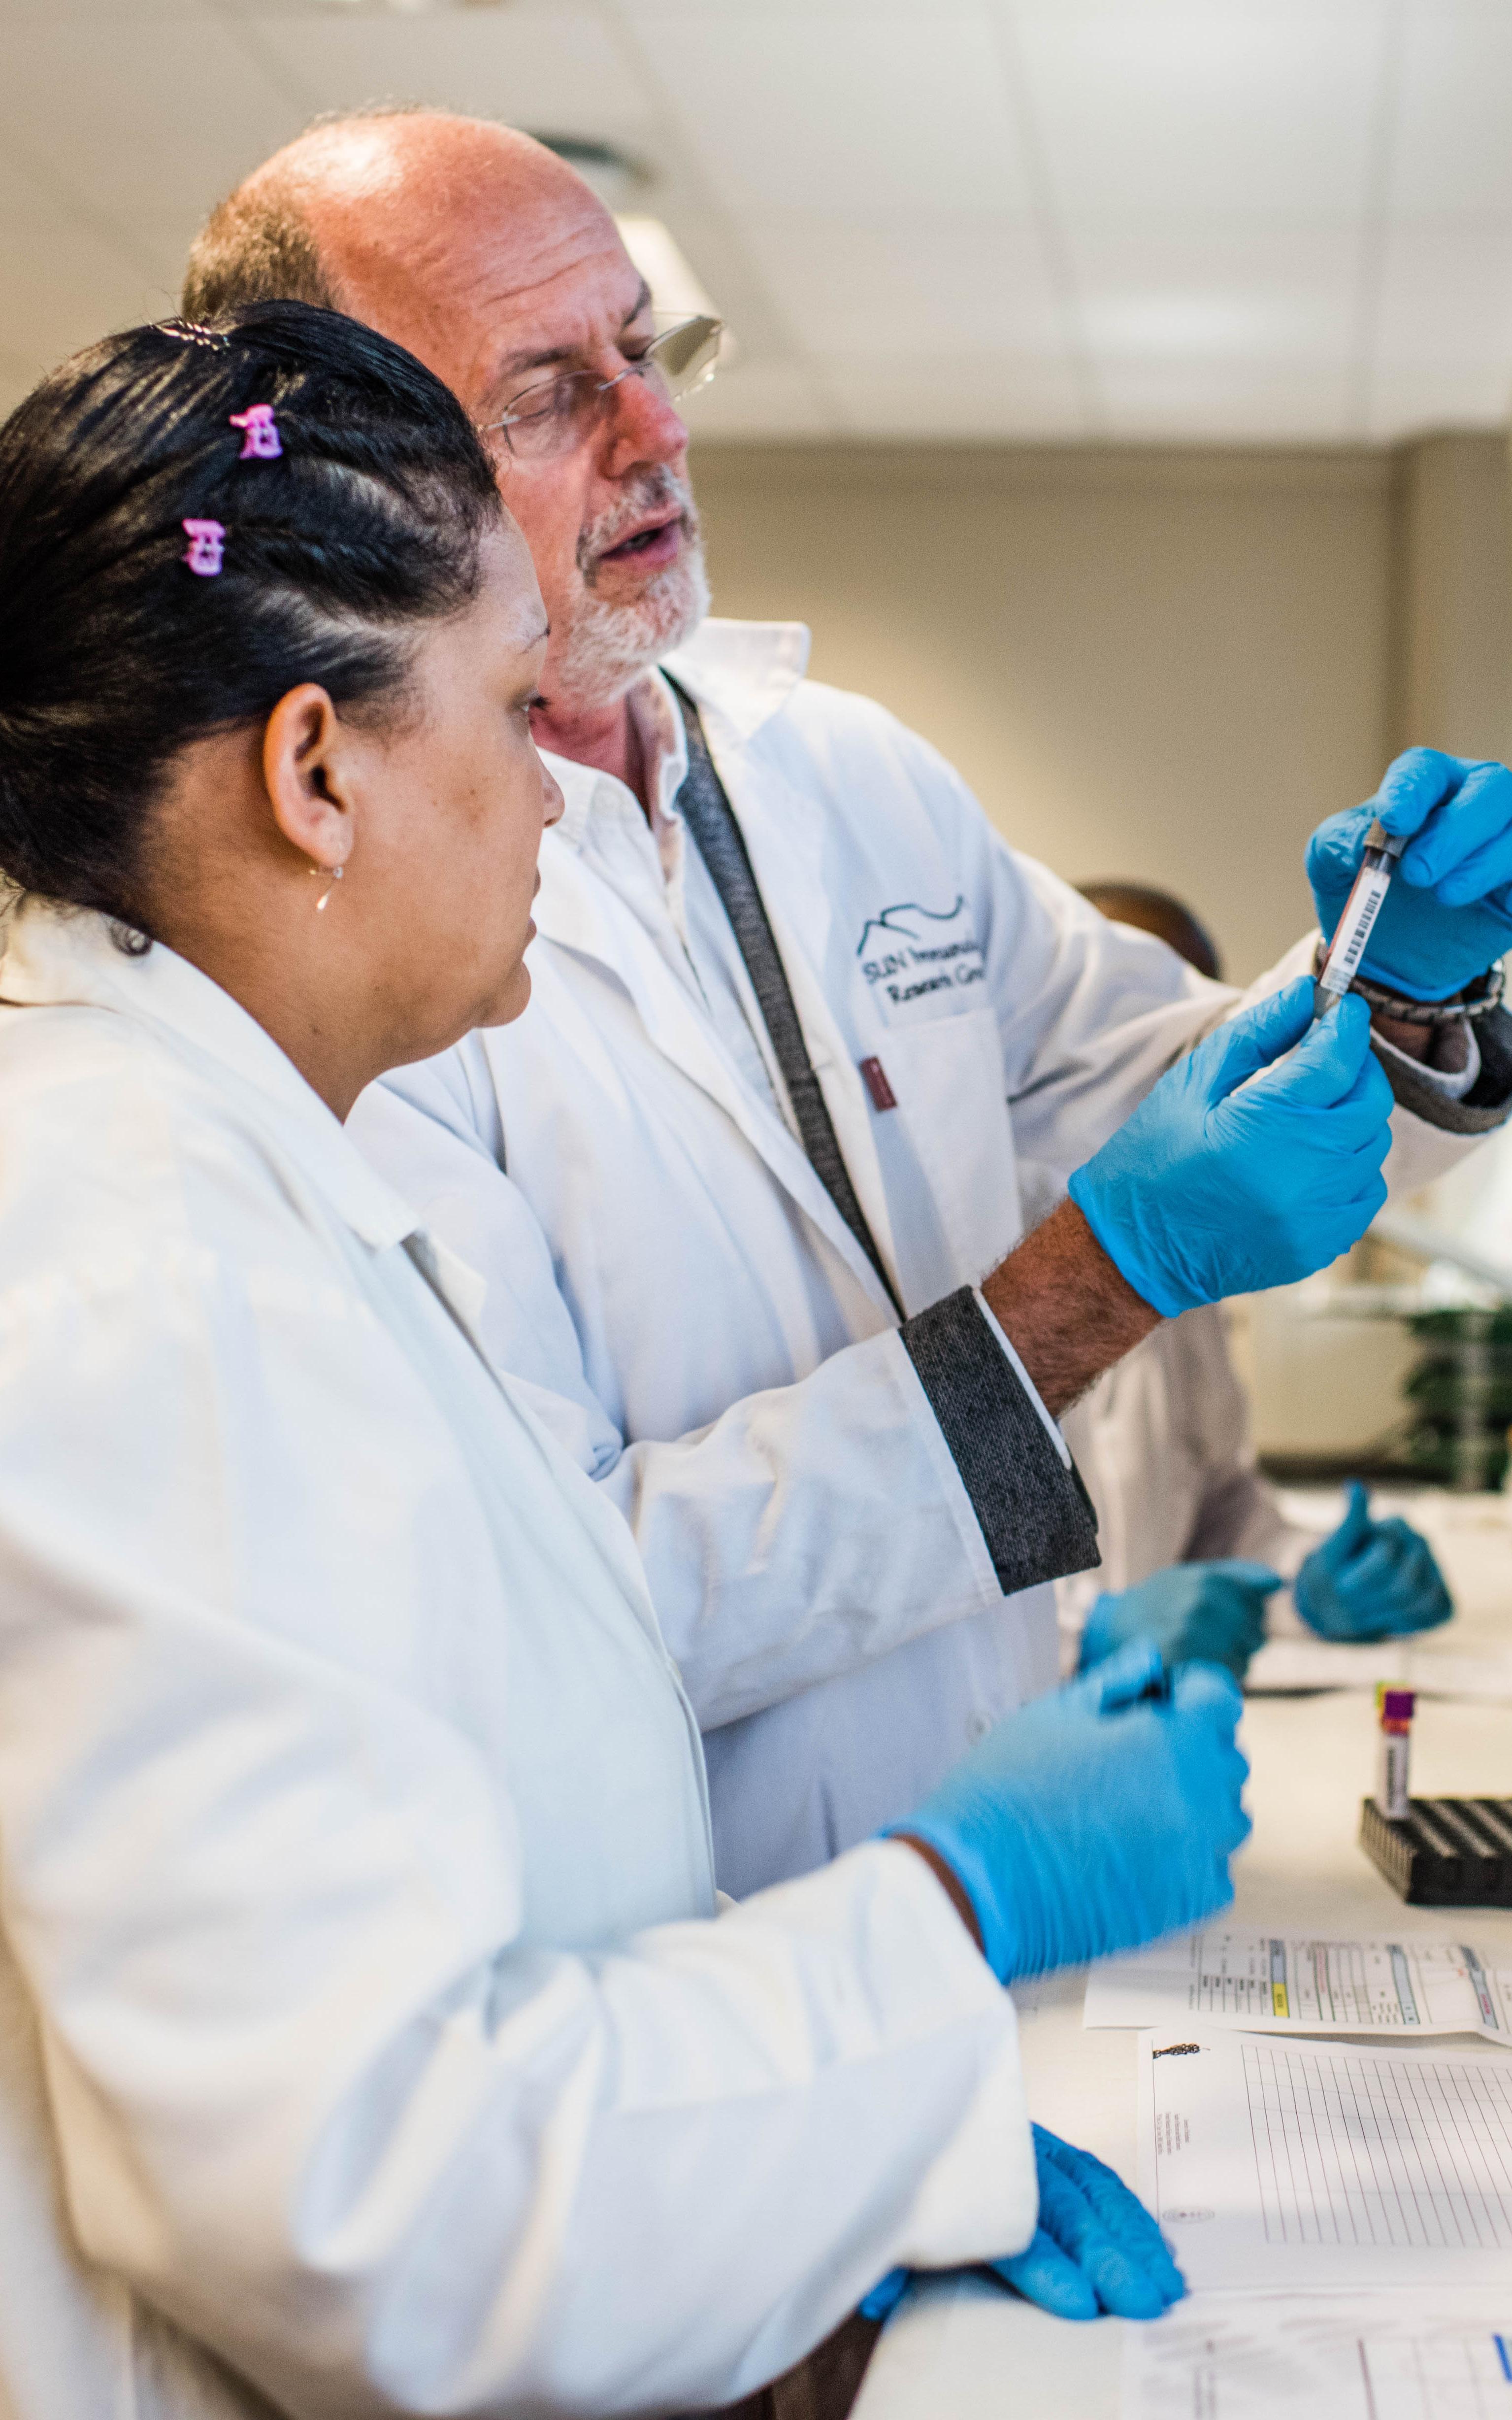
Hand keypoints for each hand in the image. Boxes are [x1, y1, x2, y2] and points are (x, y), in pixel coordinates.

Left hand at [860, 2127, 1185, 2326]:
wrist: (900, 2094)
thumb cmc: (905, 2171)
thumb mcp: (885, 2213)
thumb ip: (889, 2255)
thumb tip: (880, 2295)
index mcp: (963, 2173)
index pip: (1010, 2223)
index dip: (1047, 2266)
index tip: (1080, 2303)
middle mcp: (1004, 2153)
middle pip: (1062, 2206)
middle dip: (1107, 2256)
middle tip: (1140, 2300)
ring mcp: (1031, 2144)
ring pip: (1091, 2187)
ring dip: (1133, 2236)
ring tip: (1164, 2281)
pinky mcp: (1050, 2146)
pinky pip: (1098, 2175)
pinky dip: (1131, 2211)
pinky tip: (1156, 2243)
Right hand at [891, 1640, 1249, 1982]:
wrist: (980, 1881)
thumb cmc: (1008, 1788)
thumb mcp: (1056, 1712)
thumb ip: (1115, 1681)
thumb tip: (1151, 1661)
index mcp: (1172, 1738)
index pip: (1220, 1699)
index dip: (1190, 1692)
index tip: (1159, 1702)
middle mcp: (1200, 1796)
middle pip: (1227, 1758)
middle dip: (1193, 1746)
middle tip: (1135, 1755)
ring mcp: (1198, 1855)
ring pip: (1228, 1818)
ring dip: (1197, 1803)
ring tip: (1136, 1806)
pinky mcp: (1187, 1906)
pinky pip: (1215, 1872)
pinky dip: (1190, 1859)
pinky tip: (1139, 1851)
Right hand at [1067, 980, 1391, 1318]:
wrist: (1134, 1251)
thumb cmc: (1152, 1162)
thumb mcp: (1191, 1084)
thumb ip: (1255, 1035)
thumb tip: (1305, 995)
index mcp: (1265, 1125)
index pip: (1336, 1058)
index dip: (1347, 1024)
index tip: (1344, 1009)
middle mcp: (1304, 1173)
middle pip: (1369, 1100)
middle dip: (1357, 1066)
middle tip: (1329, 1054)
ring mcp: (1318, 1215)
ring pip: (1373, 1145)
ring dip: (1354, 1117)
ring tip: (1314, 1111)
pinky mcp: (1322, 1244)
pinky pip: (1367, 1192)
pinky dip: (1353, 1167)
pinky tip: (1316, 1160)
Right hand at [1079, 1560, 1281, 1682]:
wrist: (1110, 1632)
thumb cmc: (1158, 1603)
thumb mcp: (1192, 1577)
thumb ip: (1237, 1576)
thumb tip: (1278, 1582)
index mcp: (1207, 1581)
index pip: (1256, 1604)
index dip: (1248, 1616)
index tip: (1226, 1621)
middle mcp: (1202, 1605)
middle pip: (1256, 1634)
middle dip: (1244, 1643)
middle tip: (1215, 1644)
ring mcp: (1192, 1635)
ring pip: (1245, 1659)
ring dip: (1234, 1664)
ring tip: (1206, 1658)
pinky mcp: (1182, 1664)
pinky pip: (1224, 1678)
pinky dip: (1219, 1680)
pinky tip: (1202, 1671)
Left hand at [1294, 1481, 1453, 1641]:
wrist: (1343, 1595)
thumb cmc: (1335, 1569)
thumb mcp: (1331, 1549)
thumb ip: (1348, 1523)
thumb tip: (1356, 1485)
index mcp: (1395, 1525)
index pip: (1383, 1561)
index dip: (1356, 1582)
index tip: (1339, 1587)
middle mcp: (1421, 1542)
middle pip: (1402, 1586)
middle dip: (1370, 1602)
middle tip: (1350, 1604)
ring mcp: (1436, 1568)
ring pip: (1418, 1603)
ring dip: (1385, 1614)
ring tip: (1366, 1610)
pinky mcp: (1443, 1595)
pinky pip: (1432, 1614)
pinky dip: (1406, 1623)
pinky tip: (1386, 1617)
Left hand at [1308, 749, 1511, 1000]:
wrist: (1386, 948)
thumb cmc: (1360, 885)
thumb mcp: (1330, 864)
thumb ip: (1338, 843)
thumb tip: (1360, 843)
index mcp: (1424, 785)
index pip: (1424, 771)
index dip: (1411, 791)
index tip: (1393, 821)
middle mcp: (1471, 801)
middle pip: (1490, 788)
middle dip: (1455, 829)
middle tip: (1417, 873)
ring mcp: (1501, 840)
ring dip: (1482, 863)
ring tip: (1442, 895)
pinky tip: (1490, 906)